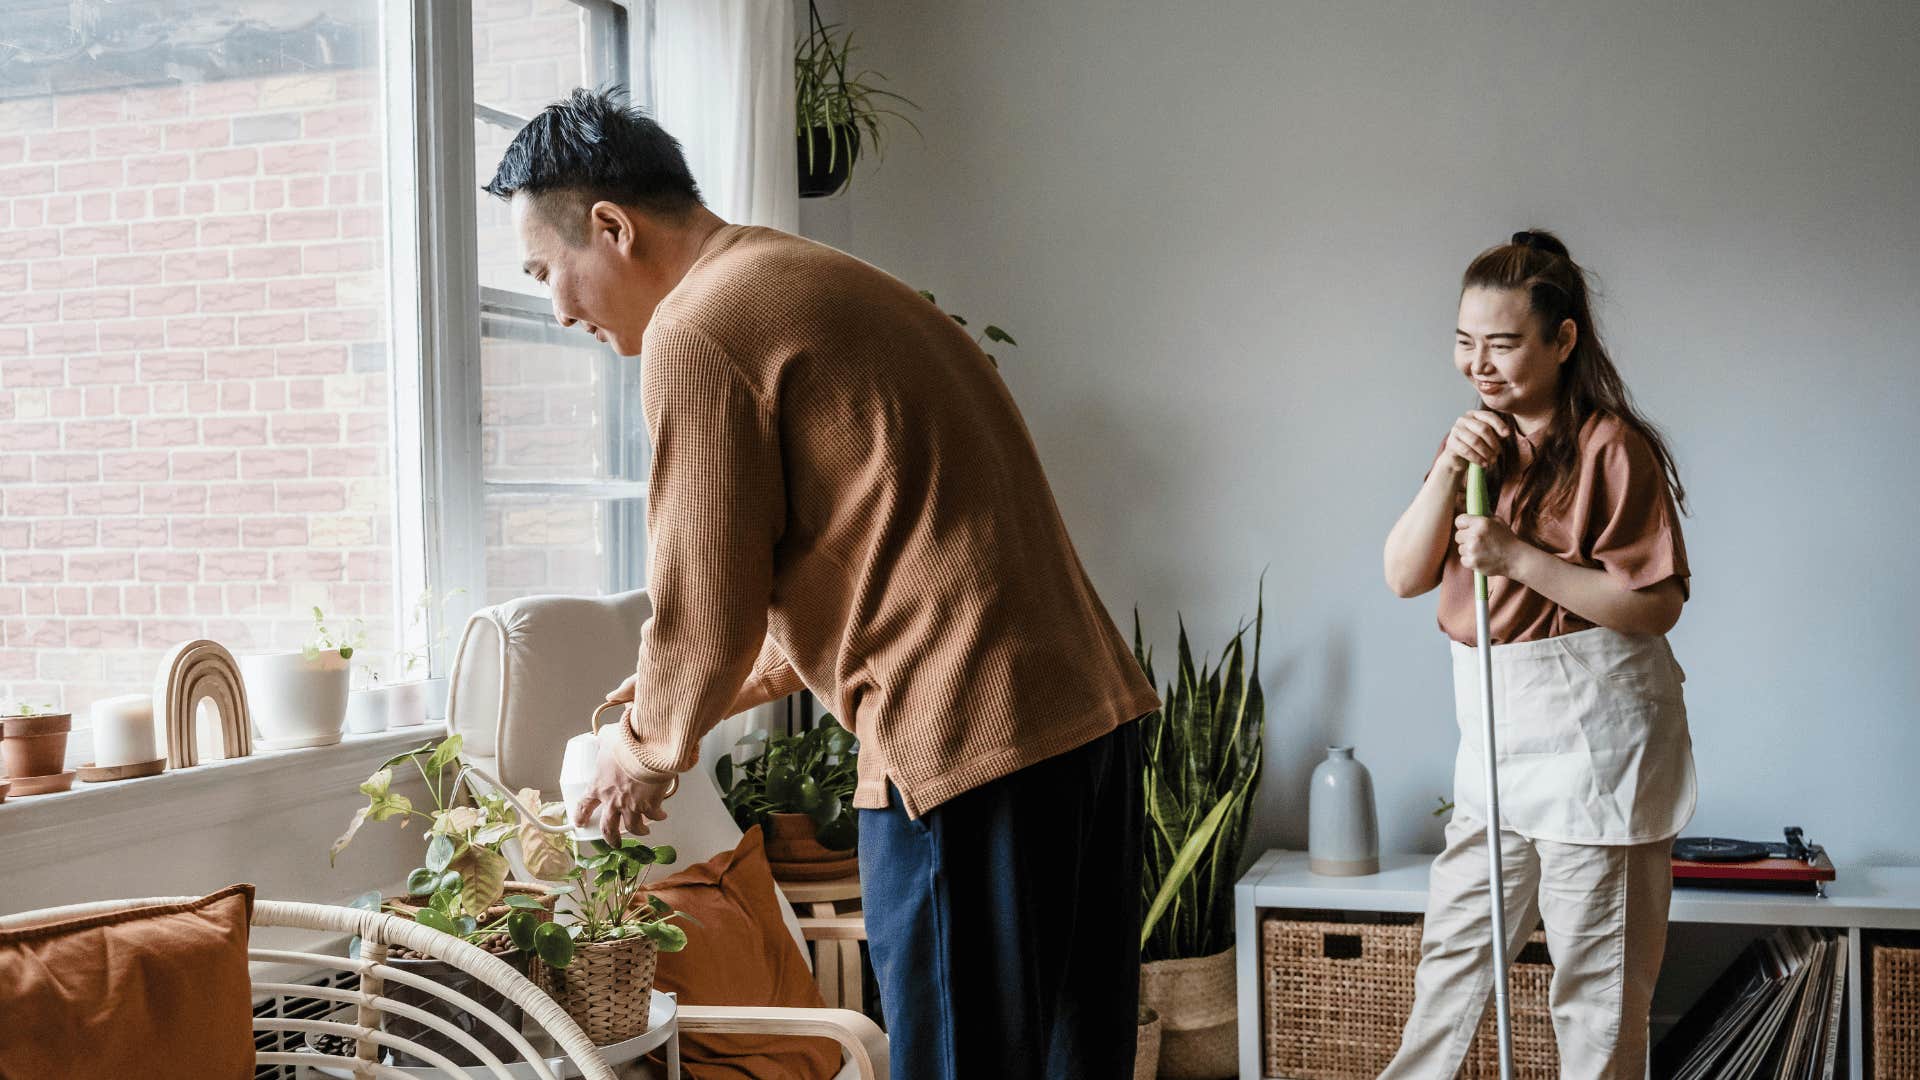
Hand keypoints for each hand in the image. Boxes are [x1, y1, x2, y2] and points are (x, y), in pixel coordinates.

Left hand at [572, 681, 674, 844]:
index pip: (584, 805)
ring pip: (632, 827)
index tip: (579, 822)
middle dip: (610, 839)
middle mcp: (613, 800)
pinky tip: (661, 815)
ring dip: (638, 831)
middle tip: (613, 843)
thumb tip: (605, 734)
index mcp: (599, 785)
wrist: (650, 748)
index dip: (580, 815)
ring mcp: (632, 805)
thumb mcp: (609, 737)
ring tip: (643, 831)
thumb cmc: (629, 742)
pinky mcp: (650, 805)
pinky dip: (658, 817)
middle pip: (607, 828)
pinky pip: (653, 816)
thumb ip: (605, 739)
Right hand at [1444, 410, 1510, 471]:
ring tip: (1492, 460)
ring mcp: (1456, 430)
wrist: (1457, 459)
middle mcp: (1463, 420)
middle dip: (1493, 442)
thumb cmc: (1475, 446)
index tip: (1507, 434)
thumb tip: (1505, 433)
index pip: (1489, 416)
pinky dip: (1477, 458)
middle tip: (1497, 453)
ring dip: (1486, 452)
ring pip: (1475, 441)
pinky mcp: (1451, 443)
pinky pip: (1467, 451)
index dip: (1499, 425)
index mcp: (1474, 415)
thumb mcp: (1487, 438)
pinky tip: (1484, 464)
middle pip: (1483, 428)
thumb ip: (1496, 433)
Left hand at [1454, 513, 1528, 579]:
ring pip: (1460, 548)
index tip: (1466, 528)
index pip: (1459, 520)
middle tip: (1477, 541)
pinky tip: (1481, 558)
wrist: (1516, 559)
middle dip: (1466, 538)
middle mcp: (1475, 535)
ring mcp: (1472, 549)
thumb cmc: (1507, 539)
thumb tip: (1472, 512)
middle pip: (1458, 536)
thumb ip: (1483, 517)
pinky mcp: (1472, 562)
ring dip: (1468, 550)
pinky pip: (1463, 559)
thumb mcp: (1498, 522)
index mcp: (1481, 523)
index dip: (1463, 525)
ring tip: (1482, 550)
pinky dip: (1470, 560)